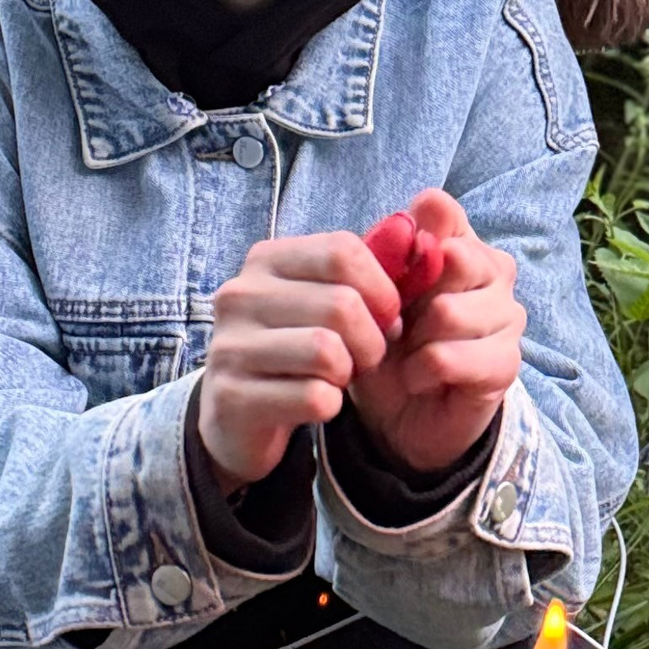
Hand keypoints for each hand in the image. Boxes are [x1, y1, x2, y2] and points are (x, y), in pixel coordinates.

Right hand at [200, 226, 402, 488]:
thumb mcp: (328, 298)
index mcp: (266, 259)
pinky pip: (314, 397)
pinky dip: (329, 404)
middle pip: (341, 304)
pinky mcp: (233, 396)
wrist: (241, 412)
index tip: (386, 316)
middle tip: (364, 357)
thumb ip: (372, 267)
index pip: (343, 251)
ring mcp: (230, 345)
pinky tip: (315, 401)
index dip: (381, 288)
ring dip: (348, 372)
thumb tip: (417, 236)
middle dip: (372, 340)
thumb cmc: (297, 345)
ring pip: (327, 352)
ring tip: (337, 377)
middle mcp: (240, 295)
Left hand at [342, 188, 523, 477]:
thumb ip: (392, 249)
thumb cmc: (387, 343)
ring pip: (448, 312)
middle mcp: (495, 270)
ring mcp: (508, 316)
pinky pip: (448, 357)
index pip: (441, 212)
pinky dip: (420, 372)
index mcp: (462, 241)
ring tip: (408, 355)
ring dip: (413, 341)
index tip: (388, 279)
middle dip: (410, 297)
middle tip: (398, 324)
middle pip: (454, 257)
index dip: (404, 246)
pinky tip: (418, 379)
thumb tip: (424, 205)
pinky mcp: (506, 363)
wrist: (399, 413)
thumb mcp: (374, 294)